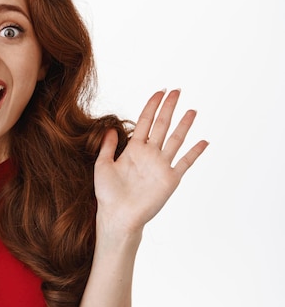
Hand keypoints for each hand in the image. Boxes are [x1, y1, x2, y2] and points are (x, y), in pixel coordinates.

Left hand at [94, 89, 207, 235]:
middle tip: (177, 91)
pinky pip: (185, 163)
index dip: (152, 106)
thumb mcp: (102, 165)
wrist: (117, 216)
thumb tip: (111, 127)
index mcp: (133, 149)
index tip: (159, 92)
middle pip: (162, 125)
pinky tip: (204, 141)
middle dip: (169, 108)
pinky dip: (195, 152)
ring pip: (175, 140)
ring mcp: (161, 166)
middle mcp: (149, 154)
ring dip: (184, 125)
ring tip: (192, 111)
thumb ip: (108, 146)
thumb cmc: (107, 194)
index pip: (145, 121)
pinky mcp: (170, 179)